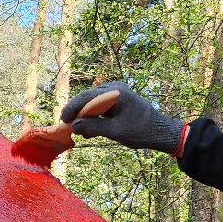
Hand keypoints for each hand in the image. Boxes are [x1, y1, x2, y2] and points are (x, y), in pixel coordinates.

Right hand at [59, 81, 184, 154]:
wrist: (159, 131)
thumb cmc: (140, 131)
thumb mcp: (115, 131)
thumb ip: (94, 127)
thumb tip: (73, 126)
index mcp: (116, 93)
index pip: (87, 96)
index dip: (73, 108)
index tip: (63, 120)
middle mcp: (114, 89)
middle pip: (88, 98)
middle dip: (77, 112)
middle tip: (68, 126)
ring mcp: (115, 93)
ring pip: (92, 103)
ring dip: (85, 117)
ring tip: (80, 132)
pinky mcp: (116, 100)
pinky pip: (99, 106)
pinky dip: (93, 117)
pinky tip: (89, 131)